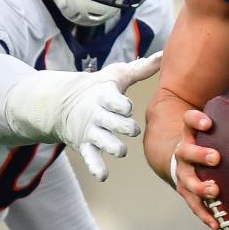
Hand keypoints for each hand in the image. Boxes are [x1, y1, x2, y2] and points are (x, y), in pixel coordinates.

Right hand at [4, 51, 162, 181]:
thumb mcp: (117, 75)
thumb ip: (142, 68)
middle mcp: (97, 114)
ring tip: (121, 151)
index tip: (127, 107)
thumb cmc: (99, 86)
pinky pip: (90, 157)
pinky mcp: (84, 145)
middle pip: (110, 122)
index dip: (121, 105)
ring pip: (102, 141)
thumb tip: (165, 53)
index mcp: (104, 96)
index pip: (112, 100)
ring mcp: (90, 131)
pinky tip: (103, 176)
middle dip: (122, 126)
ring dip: (112, 147)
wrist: (63, 102)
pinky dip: (96, 167)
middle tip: (132, 130)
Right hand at [170, 109, 223, 229]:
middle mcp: (183, 153)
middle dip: (200, 155)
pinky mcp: (186, 192)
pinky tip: (217, 224)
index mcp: (190, 134)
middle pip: (186, 152)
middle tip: (216, 157)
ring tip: (215, 191)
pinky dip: (205, 215)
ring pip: (188, 181)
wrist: (180, 160)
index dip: (195, 120)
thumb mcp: (212, 130)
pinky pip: (194, 205)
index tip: (208, 123)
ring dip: (201, 187)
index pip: (188, 121)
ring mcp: (183, 174)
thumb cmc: (206, 142)